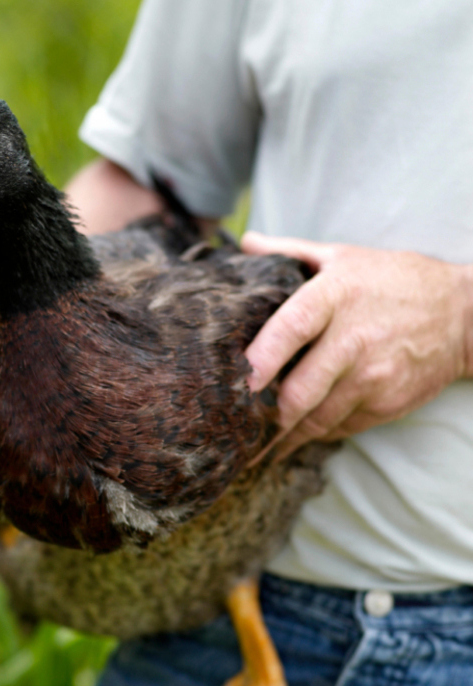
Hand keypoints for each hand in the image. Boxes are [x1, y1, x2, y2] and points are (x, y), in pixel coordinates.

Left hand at [242, 231, 472, 458]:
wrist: (464, 314)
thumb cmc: (394, 281)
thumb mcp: (344, 256)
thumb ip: (291, 252)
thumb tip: (246, 243)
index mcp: (335, 296)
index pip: (290, 329)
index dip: (260, 360)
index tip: (235, 383)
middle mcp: (354, 340)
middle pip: (299, 392)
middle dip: (265, 415)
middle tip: (237, 425)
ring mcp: (373, 376)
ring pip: (316, 419)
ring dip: (284, 434)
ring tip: (257, 441)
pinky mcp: (387, 403)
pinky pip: (339, 428)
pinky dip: (315, 432)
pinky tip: (296, 433)